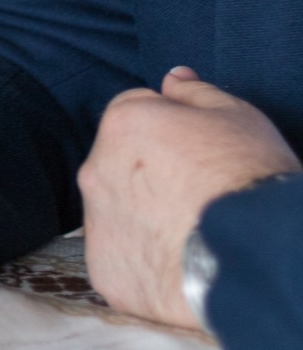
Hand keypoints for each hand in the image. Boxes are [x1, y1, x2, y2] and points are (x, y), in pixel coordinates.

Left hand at [79, 66, 300, 326]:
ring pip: (116, 212)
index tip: (199, 152)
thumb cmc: (249, 180)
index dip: (170, 129)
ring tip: (192, 233)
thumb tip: (172, 77)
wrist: (254, 257)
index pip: (134, 112)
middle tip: (198, 194)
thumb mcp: (238, 118)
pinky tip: (180, 265)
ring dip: (143, 217)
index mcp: (122, 124)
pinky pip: (121, 260)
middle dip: (150, 172)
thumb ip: (196, 92)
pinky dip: (143, 262)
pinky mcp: (105, 272)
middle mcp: (95, 170)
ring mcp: (97, 225)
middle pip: (119, 162)